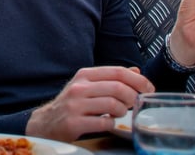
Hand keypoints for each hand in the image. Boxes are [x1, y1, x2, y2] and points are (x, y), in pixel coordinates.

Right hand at [25, 66, 153, 141]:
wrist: (46, 122)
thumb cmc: (71, 104)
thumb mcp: (88, 85)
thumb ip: (111, 78)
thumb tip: (136, 71)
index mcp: (84, 75)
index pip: (117, 71)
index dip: (137, 80)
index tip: (149, 88)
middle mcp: (79, 88)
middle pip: (117, 88)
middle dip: (133, 97)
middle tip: (135, 104)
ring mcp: (75, 105)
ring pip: (113, 104)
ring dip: (122, 111)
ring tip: (119, 113)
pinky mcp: (74, 123)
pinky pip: (104, 122)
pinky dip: (112, 123)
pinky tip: (108, 121)